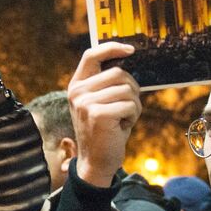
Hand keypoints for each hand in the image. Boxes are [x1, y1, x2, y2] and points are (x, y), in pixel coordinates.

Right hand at [67, 42, 140, 187]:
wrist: (96, 162)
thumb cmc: (104, 131)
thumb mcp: (100, 103)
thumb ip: (107, 83)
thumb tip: (126, 58)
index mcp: (77, 86)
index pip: (92, 55)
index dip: (112, 48)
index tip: (131, 50)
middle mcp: (78, 92)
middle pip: (119, 73)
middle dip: (132, 90)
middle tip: (126, 109)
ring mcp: (86, 103)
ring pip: (127, 89)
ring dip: (133, 106)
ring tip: (122, 120)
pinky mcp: (98, 114)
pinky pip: (130, 105)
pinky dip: (133, 117)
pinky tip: (121, 128)